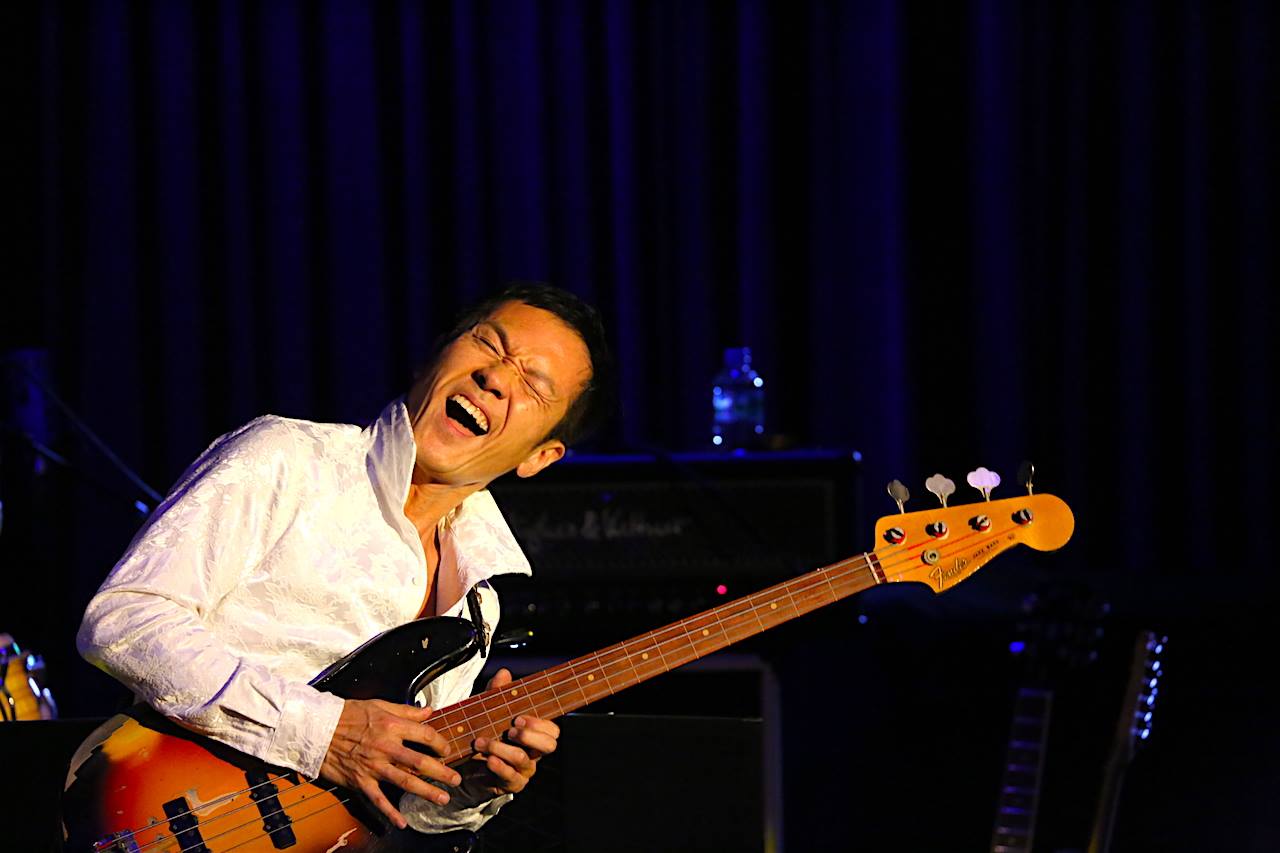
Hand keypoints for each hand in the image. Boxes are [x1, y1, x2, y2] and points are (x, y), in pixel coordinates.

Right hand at [320, 698, 461, 829]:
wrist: (316, 729)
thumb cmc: (347, 715)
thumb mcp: (379, 704)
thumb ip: (406, 710)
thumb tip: (429, 711)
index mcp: (392, 725)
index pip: (425, 735)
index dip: (440, 743)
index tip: (446, 750)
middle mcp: (386, 746)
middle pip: (420, 762)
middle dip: (441, 772)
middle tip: (456, 780)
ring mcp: (373, 766)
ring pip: (405, 781)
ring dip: (426, 791)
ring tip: (443, 798)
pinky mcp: (360, 780)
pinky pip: (378, 799)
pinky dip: (390, 812)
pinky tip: (402, 821)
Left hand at [462, 668, 560, 797]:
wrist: (468, 765)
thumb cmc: (486, 734)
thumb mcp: (489, 711)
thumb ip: (497, 693)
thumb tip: (504, 673)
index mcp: (535, 734)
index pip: (552, 730)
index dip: (540, 724)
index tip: (519, 717)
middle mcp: (534, 752)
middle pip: (549, 746)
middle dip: (530, 736)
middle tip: (510, 730)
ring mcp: (524, 769)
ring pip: (524, 759)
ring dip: (502, 748)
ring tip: (482, 742)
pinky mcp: (512, 784)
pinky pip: (511, 777)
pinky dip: (499, 767)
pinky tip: (488, 759)